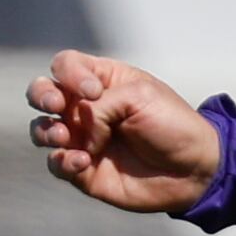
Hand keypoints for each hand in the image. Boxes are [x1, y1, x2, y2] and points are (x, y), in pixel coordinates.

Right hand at [26, 50, 222, 212]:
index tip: (94, 90)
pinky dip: (63, 161)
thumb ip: (100, 104)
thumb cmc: (174, 126)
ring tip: (64, 137)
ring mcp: (83, 139)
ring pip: (41, 130)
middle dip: (41, 96)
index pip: (64, 65)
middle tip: (57, 106)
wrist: (195, 169)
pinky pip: (57, 164)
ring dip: (45, 131)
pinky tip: (84, 161)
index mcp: (102, 82)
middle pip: (42, 93)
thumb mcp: (140, 97)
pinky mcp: (85, 170)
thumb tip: (74, 130)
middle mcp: (87, 109)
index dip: (68, 73)